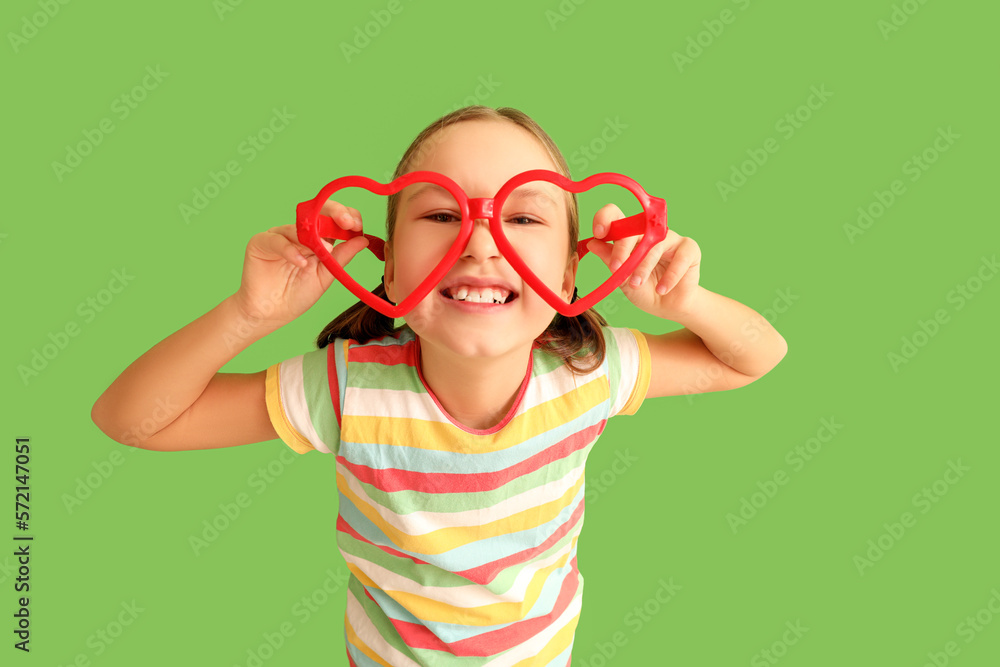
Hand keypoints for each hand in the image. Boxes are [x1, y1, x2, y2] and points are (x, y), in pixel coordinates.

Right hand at [232, 200, 369, 326]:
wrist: (271, 313)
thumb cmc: (296, 295)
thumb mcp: (326, 275)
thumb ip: (342, 257)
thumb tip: (363, 239)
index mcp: (317, 239)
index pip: (333, 218)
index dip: (347, 216)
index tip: (357, 226)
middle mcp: (298, 233)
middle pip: (318, 211)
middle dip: (335, 213)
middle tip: (347, 222)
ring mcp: (279, 235)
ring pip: (298, 226)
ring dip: (313, 239)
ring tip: (321, 254)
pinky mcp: (261, 242)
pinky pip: (278, 239)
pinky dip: (291, 250)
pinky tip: (301, 262)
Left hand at [585, 203, 701, 318]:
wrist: (667, 307)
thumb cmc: (644, 289)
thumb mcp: (622, 278)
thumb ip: (610, 259)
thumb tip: (592, 243)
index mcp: (629, 234)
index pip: (615, 214)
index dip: (605, 218)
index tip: (599, 233)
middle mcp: (650, 231)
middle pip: (635, 228)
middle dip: (623, 248)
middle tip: (617, 268)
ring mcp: (670, 238)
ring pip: (655, 245)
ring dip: (644, 266)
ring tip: (637, 284)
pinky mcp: (689, 249)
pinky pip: (680, 258)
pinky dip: (670, 275)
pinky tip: (661, 289)